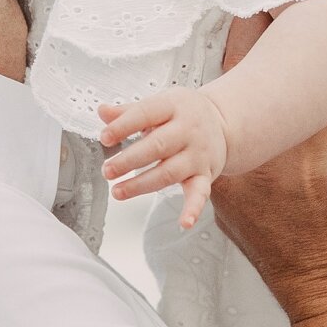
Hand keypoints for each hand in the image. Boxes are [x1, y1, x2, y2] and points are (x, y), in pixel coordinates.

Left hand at [98, 87, 229, 227]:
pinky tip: (184, 222)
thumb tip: (102, 111)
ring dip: (142, 184)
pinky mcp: (205, 175)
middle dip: (129, 160)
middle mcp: (188, 130)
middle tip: (107, 170)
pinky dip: (194, 209)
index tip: (104, 137)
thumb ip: (129, 111)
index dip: (123, 126)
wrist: (224, 124)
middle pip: (158, 146)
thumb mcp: (160, 104)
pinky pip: (201, 193)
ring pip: (170, 172)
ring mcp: (197, 154)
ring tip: (118, 191)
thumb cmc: (185, 114)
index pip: (146, 114)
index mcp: (173, 107)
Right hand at [208, 18, 326, 322]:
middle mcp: (276, 152)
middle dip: (286, 13)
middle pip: (280, 65)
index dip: (244, 30)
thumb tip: (195, 128)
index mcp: (238, 157)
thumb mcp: (233, 208)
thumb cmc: (286, 252)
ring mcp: (324, 156)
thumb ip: (216, 164)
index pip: (234, 77)